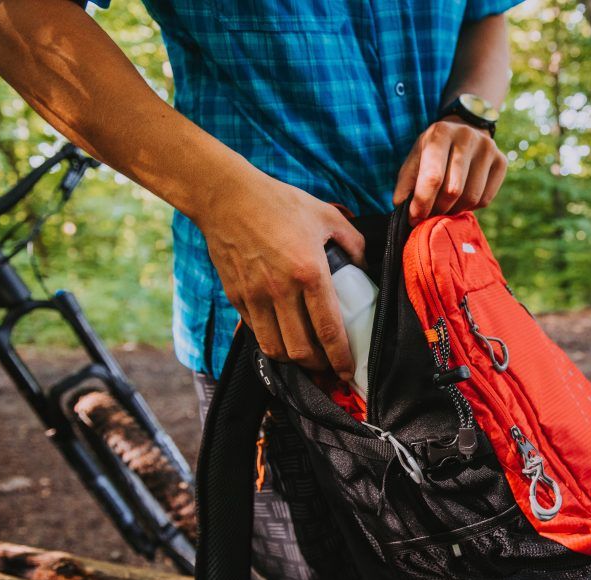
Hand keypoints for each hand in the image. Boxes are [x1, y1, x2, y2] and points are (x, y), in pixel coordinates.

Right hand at [196, 176, 364, 380]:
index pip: (328, 329)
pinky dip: (271, 341)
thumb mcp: (327, 216)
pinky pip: (256, 332)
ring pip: (275, 348)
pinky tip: (282, 337)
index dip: (340, 358)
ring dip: (293, 360)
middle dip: (318, 366)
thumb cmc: (278, 203)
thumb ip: (354, 243)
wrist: (226, 197)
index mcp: (309, 272)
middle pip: (300, 350)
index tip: (347, 371)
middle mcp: (281, 290)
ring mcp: (255, 296)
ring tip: (306, 357)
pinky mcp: (236, 297)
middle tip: (329, 366)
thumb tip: (364, 266)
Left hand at [393, 117, 507, 224]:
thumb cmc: (434, 151)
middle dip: (437, 209)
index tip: (414, 218)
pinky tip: (460, 200)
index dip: (422, 202)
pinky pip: (485, 199)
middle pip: (453, 190)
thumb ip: (406, 182)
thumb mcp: (415, 158)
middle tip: (428, 214)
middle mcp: (467, 136)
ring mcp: (488, 147)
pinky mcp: (502, 161)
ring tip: (443, 207)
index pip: (433, 177)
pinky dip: (470, 208)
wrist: (464, 133)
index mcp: (440, 133)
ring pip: (471, 197)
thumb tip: (402, 206)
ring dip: (454, 211)